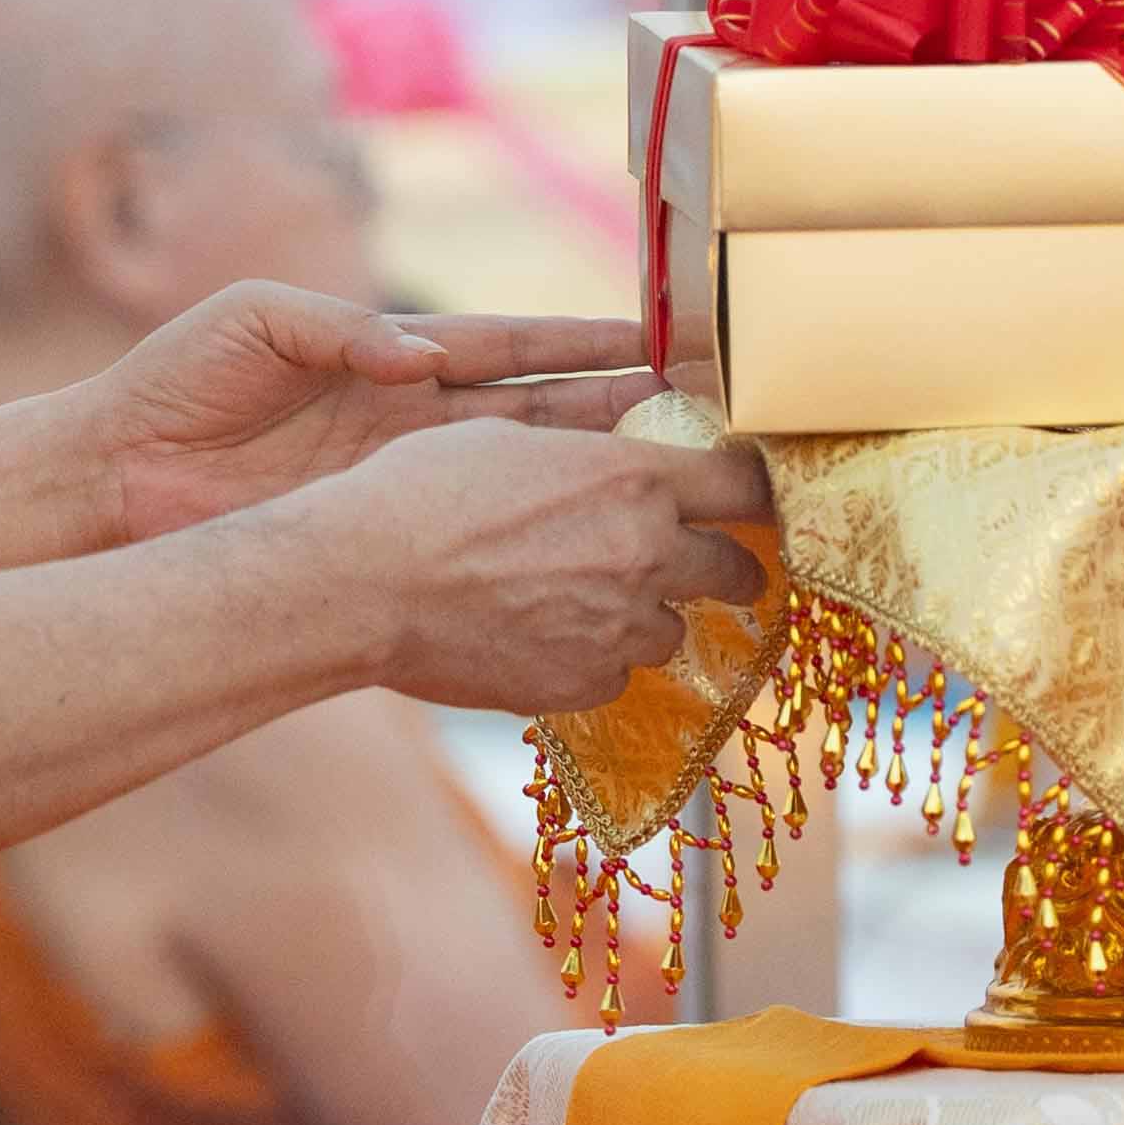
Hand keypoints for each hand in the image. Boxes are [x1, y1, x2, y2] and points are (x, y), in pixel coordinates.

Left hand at [91, 281, 658, 545]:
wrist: (107, 476)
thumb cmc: (173, 383)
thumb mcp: (256, 324)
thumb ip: (340, 330)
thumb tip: (419, 356)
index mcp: (391, 354)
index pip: (513, 343)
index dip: (589, 341)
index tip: (664, 337)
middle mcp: (412, 415)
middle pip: (542, 410)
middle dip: (625, 408)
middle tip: (707, 412)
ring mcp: (399, 477)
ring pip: (522, 474)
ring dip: (597, 476)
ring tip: (675, 480)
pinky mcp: (373, 528)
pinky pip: (467, 534)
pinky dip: (526, 543)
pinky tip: (582, 556)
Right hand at [308, 418, 775, 712]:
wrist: (360, 582)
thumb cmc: (419, 493)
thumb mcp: (512, 441)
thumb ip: (590, 460)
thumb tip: (623, 468)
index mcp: (635, 479)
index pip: (742, 485)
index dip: (758, 492)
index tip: (763, 501)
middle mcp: (645, 554)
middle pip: (734, 568)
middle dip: (730, 569)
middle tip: (722, 570)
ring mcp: (618, 627)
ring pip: (671, 629)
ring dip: (647, 616)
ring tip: (591, 603)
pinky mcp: (583, 683)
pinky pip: (615, 672)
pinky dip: (594, 658)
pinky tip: (545, 637)